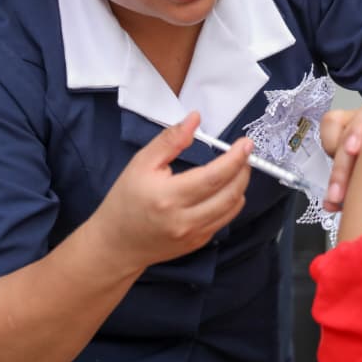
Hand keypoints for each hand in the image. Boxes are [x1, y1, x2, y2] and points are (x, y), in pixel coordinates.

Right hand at [88, 112, 251, 275]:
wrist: (116, 243)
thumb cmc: (126, 199)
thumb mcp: (142, 163)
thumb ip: (170, 140)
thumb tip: (195, 118)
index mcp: (168, 197)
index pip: (213, 177)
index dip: (234, 159)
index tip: (245, 143)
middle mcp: (184, 220)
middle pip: (230, 194)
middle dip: (244, 170)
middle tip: (245, 153)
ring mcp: (193, 235)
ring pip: (233, 208)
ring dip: (241, 185)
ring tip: (238, 168)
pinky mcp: (197, 243)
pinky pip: (224, 220)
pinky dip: (231, 201)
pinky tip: (224, 189)